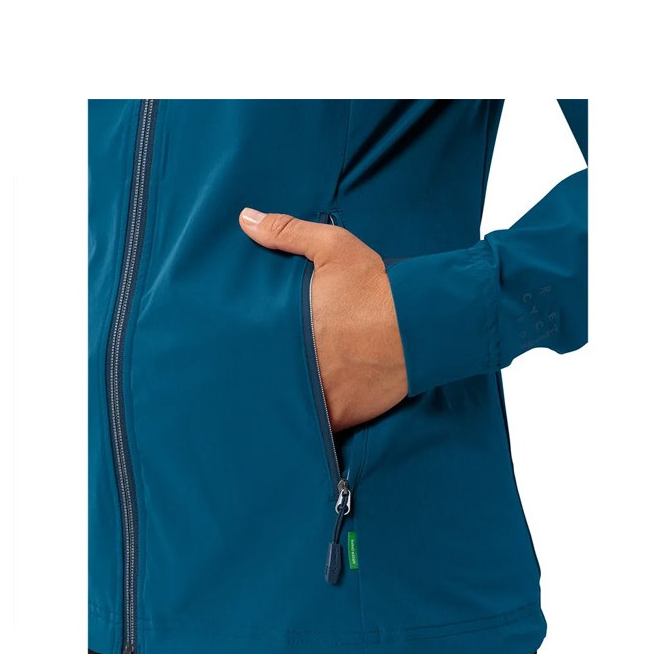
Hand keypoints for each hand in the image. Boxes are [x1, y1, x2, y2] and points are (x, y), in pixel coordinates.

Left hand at [239, 208, 408, 429]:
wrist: (425, 324)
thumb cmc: (378, 287)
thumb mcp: (333, 248)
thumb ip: (287, 233)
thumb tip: (246, 219)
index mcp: (289, 332)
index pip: (249, 352)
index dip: (237, 358)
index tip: (228, 358)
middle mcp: (301, 370)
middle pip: (266, 387)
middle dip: (257, 387)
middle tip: (240, 389)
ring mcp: (322, 399)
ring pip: (289, 415)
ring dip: (282, 413)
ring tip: (266, 414)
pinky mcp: (345, 417)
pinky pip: (319, 434)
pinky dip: (311, 432)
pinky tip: (298, 433)